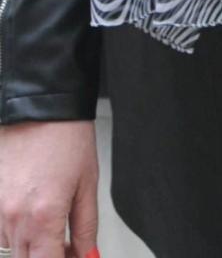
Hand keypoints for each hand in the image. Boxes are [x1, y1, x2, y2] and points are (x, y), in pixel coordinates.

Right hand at [0, 120, 98, 257]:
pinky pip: (1, 231)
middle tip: (67, 247)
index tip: (74, 256)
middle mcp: (15, 218)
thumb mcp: (87, 184)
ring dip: (32, 248)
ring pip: (12, 249)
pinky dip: (18, 232)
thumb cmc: (66, 136)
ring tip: (53, 228)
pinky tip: (35, 215)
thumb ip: (86, 228)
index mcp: (43, 218)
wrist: (40, 104)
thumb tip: (88, 254)